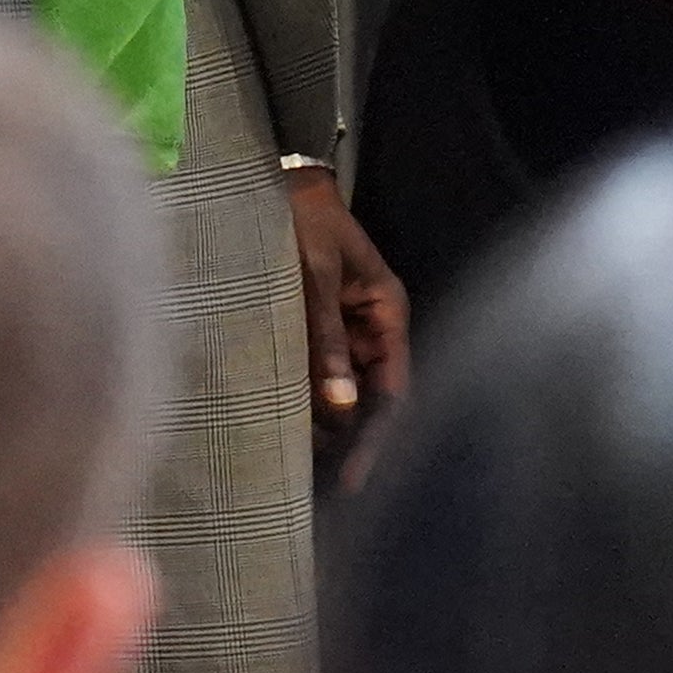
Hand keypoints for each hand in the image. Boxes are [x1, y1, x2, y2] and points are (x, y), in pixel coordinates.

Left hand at [286, 168, 406, 451]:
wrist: (278, 183)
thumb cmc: (304, 221)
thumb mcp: (316, 277)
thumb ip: (325, 340)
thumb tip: (339, 406)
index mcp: (388, 313)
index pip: (394, 390)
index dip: (379, 437)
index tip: (357, 478)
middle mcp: (372, 330)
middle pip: (370, 400)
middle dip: (351, 442)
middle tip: (327, 489)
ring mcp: (344, 332)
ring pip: (342, 393)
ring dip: (326, 427)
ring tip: (302, 470)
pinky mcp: (316, 331)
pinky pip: (317, 375)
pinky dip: (305, 401)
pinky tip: (286, 429)